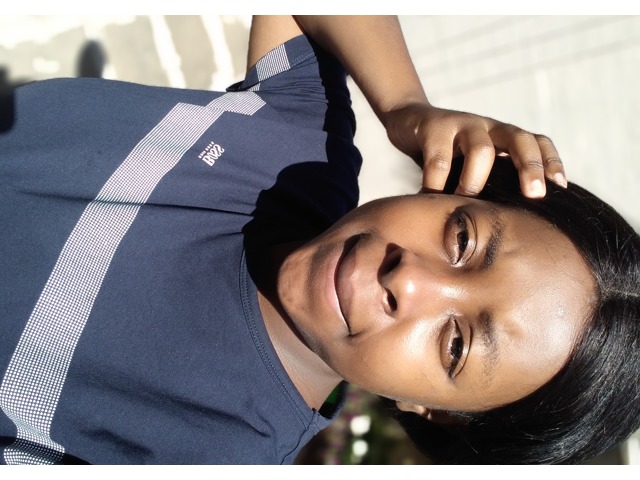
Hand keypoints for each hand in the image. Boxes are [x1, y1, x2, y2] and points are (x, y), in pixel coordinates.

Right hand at [383, 102, 566, 197]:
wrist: (408, 121)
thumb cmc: (445, 153)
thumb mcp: (471, 164)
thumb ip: (488, 182)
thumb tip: (505, 224)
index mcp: (503, 136)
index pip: (537, 141)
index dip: (551, 162)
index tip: (561, 188)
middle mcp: (489, 127)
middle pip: (520, 139)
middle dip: (530, 168)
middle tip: (534, 195)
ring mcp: (462, 125)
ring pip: (481, 151)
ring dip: (474, 182)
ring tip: (463, 202)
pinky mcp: (434, 128)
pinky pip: (439, 160)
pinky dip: (435, 185)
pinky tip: (428, 199)